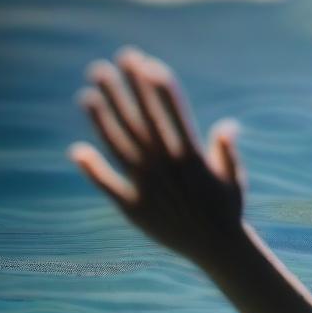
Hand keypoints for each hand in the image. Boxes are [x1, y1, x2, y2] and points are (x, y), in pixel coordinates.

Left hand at [67, 45, 246, 266]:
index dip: (157, 87)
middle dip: (128, 90)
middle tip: (113, 62)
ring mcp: (149, 187)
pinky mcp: (136, 209)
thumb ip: (226, 151)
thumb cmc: (227, 211)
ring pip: (121, 146)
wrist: (218, 250)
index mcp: (192, 157)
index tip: (145, 63)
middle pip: (142, 121)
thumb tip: (227, 126)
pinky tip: (78, 151)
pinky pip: (110, 186)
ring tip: (89, 93)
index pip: (172, 113)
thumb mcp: (233, 179)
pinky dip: (94, 170)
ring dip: (103, 119)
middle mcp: (168, 168)